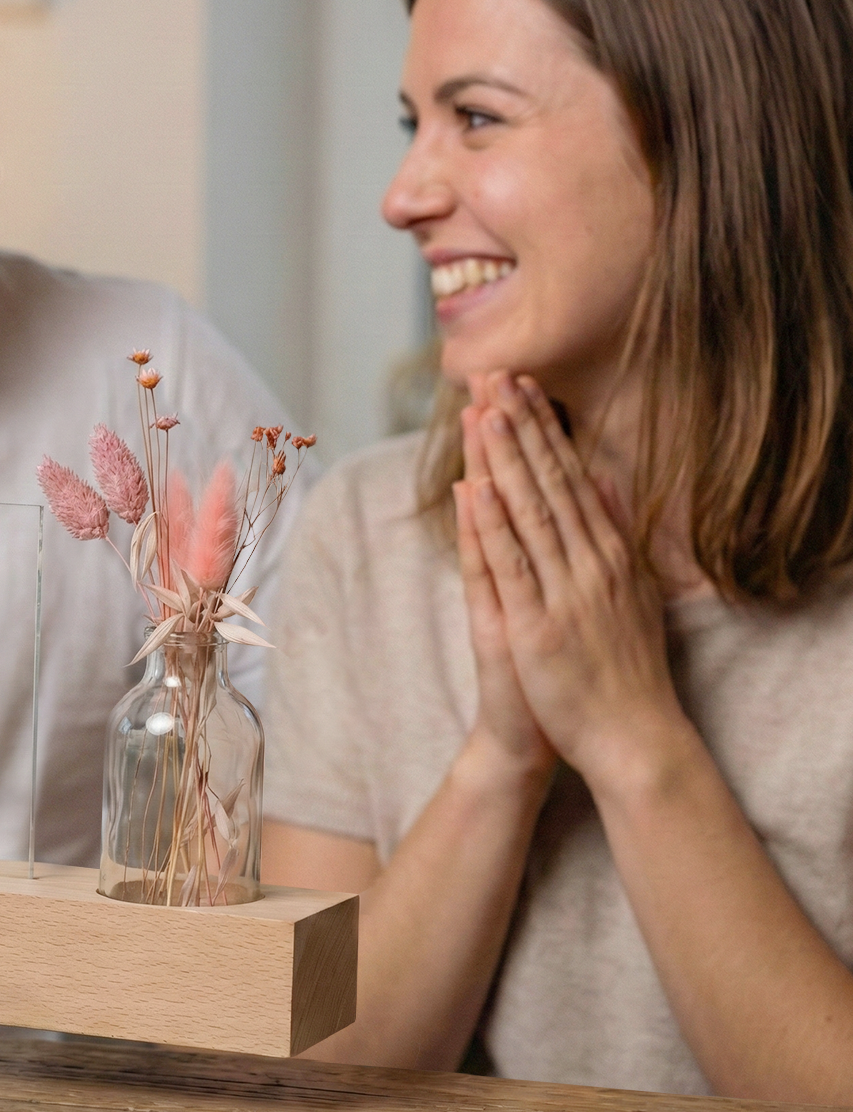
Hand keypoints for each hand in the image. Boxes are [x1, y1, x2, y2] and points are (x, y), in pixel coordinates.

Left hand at [468, 371, 690, 779]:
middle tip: (496, 374)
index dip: (544, 429)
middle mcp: (590, 563)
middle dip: (521, 426)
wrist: (631, 736)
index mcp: (609, 553)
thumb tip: (607, 478)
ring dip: (505, 459)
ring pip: (529, 512)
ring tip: (484, 410)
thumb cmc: (625, 668)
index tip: (522, 385)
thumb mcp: (633, 589)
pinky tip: (477, 487)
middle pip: (549, 482)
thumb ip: (618, 532)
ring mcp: (564, 592)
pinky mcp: (537, 625)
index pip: (571, 476)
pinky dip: (493, 525)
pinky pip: (511, 566)